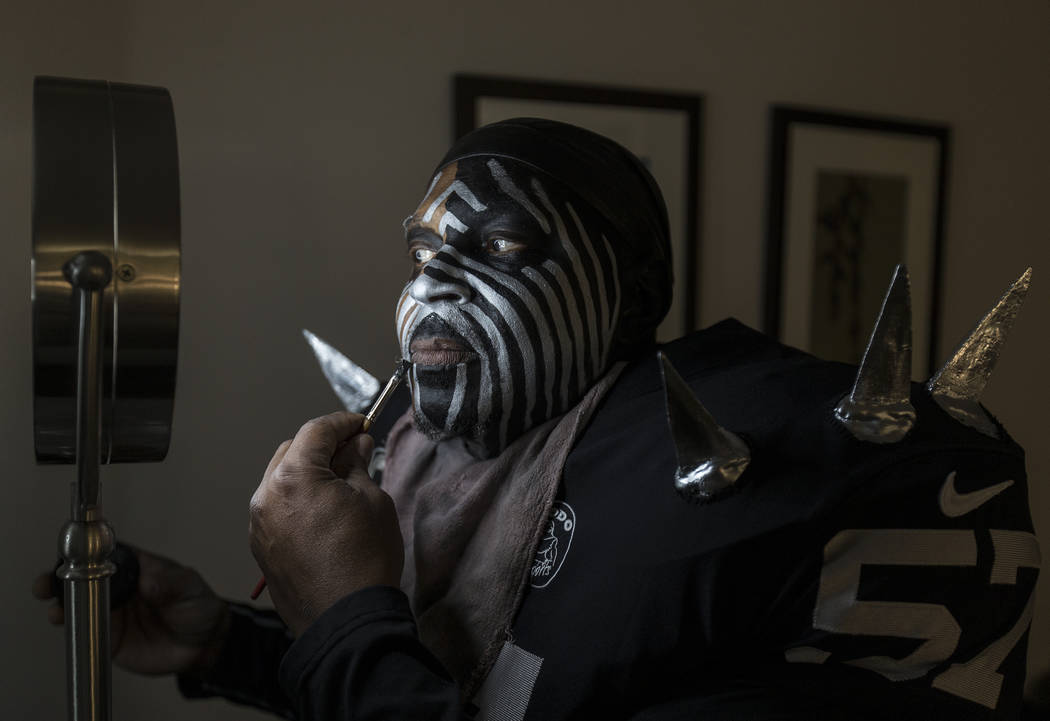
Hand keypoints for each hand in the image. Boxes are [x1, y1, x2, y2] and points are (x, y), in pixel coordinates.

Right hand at [32, 547, 230, 674]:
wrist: (204, 645)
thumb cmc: (198, 606)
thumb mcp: (189, 588)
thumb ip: (170, 583)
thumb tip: (150, 580)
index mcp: (137, 567)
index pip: (106, 554)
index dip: (85, 552)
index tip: (71, 555)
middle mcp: (119, 587)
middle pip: (82, 577)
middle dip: (60, 576)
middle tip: (48, 582)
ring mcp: (111, 611)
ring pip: (77, 603)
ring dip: (59, 601)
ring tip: (52, 602)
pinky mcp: (109, 636)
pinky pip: (84, 630)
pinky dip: (70, 626)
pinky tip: (63, 622)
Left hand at [250, 411, 403, 635]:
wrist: (346, 619)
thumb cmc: (364, 558)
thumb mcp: (372, 500)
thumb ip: (358, 465)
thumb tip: (356, 446)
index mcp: (292, 477)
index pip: (315, 431)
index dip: (342, 423)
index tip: (362, 424)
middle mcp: (266, 496)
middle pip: (292, 451)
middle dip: (322, 446)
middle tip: (355, 450)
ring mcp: (259, 524)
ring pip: (281, 479)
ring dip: (307, 472)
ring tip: (341, 481)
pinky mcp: (262, 547)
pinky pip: (277, 507)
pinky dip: (298, 498)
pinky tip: (324, 509)